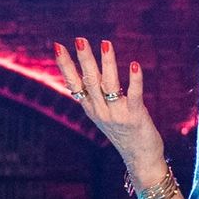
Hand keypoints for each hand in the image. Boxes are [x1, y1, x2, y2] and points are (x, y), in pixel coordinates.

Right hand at [53, 38, 165, 184]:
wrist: (140, 158)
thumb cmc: (124, 132)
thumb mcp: (104, 114)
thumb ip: (97, 96)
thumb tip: (87, 71)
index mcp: (91, 108)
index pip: (74, 84)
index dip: (66, 66)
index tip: (58, 46)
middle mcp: (100, 111)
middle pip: (89, 81)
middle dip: (84, 59)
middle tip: (79, 39)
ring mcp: (117, 115)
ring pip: (109, 85)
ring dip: (107, 63)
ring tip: (105, 44)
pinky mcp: (135, 117)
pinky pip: (134, 96)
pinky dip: (134, 81)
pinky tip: (135, 65)